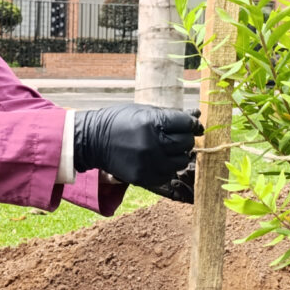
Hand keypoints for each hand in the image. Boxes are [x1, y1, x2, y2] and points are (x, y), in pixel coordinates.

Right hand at [73, 103, 201, 198]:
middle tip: (179, 135)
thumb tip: (197, 116)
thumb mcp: (144, 111)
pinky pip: (168, 175)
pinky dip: (169, 168)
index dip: (192, 123)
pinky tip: (160, 159)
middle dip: (186, 138)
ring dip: (179, 154)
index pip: (186, 124)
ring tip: (169, 148)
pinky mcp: (143, 178)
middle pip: (186, 143)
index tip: (192, 124)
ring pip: (181, 161)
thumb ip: (170, 115)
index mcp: (152, 123)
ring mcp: (148, 164)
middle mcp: (152, 144)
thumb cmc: (120, 121)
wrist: (93, 141)